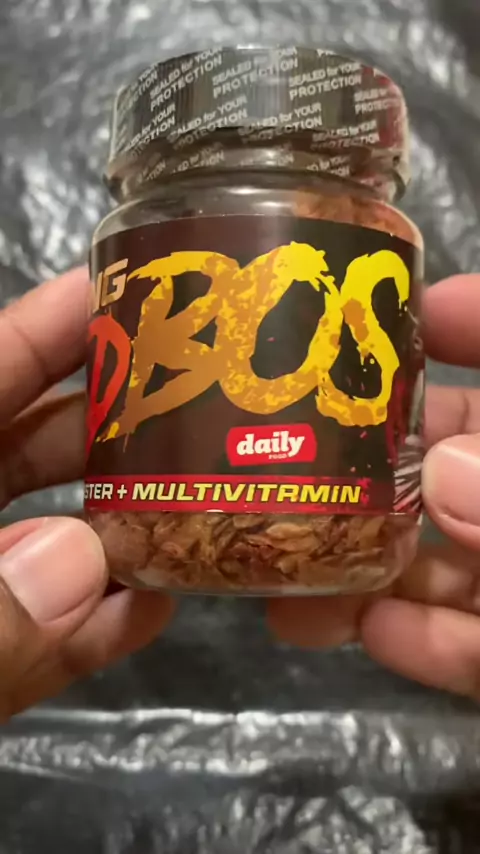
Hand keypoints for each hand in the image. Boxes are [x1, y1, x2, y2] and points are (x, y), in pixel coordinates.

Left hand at [0, 268, 172, 718]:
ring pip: (34, 545)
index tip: (128, 293)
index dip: (45, 328)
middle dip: (106, 420)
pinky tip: (153, 608)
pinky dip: (87, 625)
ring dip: (114, 525)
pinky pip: (30, 638)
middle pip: (17, 448)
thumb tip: (83, 563)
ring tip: (198, 500)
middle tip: (203, 398)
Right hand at [268, 274, 479, 701]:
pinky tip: (369, 635)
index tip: (391, 311)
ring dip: (373, 565)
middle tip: (286, 459)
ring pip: (451, 557)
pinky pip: (477, 641)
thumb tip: (438, 470)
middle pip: (458, 457)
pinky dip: (429, 641)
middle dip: (372, 461)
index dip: (467, 318)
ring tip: (286, 574)